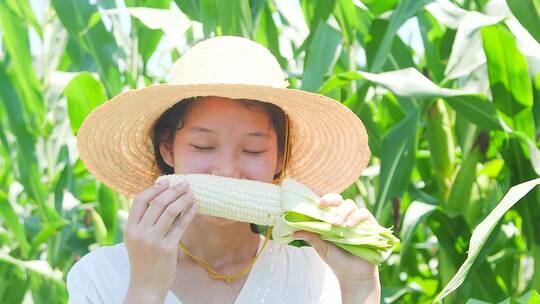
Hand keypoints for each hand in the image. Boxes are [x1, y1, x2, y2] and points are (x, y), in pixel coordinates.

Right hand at [123, 179, 197, 302]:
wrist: (145, 286)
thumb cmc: (143, 260)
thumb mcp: (136, 239)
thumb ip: (143, 221)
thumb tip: (160, 198)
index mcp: (129, 228)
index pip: (139, 200)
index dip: (154, 188)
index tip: (166, 181)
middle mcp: (139, 233)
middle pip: (157, 203)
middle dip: (173, 190)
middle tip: (185, 184)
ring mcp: (153, 240)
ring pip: (170, 211)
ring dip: (183, 199)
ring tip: (191, 193)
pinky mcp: (167, 248)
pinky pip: (180, 225)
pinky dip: (189, 213)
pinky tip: (195, 206)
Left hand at [293, 193, 378, 281]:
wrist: (353, 276)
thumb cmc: (337, 261)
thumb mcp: (321, 247)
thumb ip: (311, 237)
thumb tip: (294, 232)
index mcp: (334, 220)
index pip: (330, 204)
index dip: (325, 199)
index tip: (318, 202)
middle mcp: (347, 217)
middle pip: (340, 200)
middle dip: (332, 200)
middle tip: (324, 205)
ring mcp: (359, 221)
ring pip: (351, 205)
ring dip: (343, 212)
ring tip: (337, 224)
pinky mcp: (370, 226)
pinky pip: (364, 214)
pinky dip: (356, 217)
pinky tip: (349, 226)